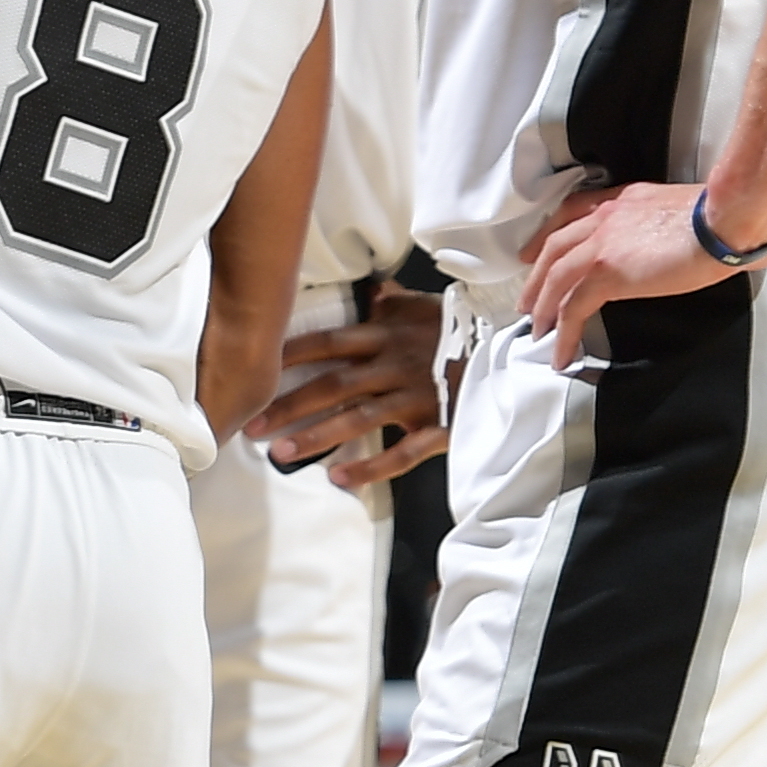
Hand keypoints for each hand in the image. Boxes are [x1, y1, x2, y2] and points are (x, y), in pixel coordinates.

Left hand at [252, 290, 449, 489]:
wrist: (514, 354)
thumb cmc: (461, 332)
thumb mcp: (424, 308)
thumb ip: (392, 300)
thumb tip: (371, 286)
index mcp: (388, 334)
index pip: (329, 342)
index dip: (290, 354)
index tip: (254, 367)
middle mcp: (396, 364)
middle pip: (334, 383)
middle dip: (290, 403)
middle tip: (252, 423)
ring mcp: (416, 397)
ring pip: (360, 418)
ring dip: (319, 436)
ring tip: (282, 453)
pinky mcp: (439, 427)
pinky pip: (402, 453)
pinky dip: (371, 467)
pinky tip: (339, 479)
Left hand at [521, 179, 748, 364]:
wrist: (726, 221)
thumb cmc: (721, 218)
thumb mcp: (680, 210)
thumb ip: (660, 225)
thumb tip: (666, 247)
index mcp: (623, 200)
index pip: (572, 212)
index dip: (548, 235)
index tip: (535, 251)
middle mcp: (605, 217)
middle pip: (554, 247)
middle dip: (537, 277)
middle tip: (527, 299)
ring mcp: (602, 243)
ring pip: (556, 279)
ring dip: (543, 307)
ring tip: (538, 331)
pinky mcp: (607, 273)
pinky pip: (572, 308)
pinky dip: (563, 333)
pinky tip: (561, 352)